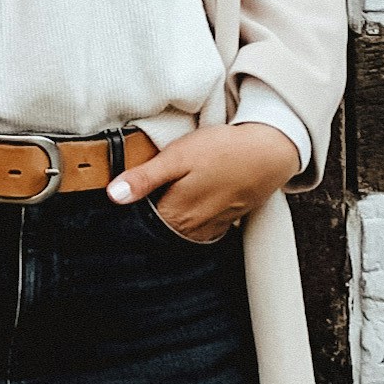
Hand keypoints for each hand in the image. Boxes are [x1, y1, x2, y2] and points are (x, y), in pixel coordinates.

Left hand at [108, 120, 297, 244]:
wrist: (269, 152)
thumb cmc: (223, 151)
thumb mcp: (178, 156)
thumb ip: (145, 178)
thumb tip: (114, 196)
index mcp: (176, 215)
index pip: (140, 226)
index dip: (129, 214)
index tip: (121, 201)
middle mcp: (192, 229)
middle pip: (158, 232)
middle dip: (147, 219)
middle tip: (142, 196)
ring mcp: (211, 227)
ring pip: (179, 232)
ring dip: (169, 221)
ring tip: (165, 197)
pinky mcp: (225, 221)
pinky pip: (199, 229)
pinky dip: (190, 220)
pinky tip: (189, 202)